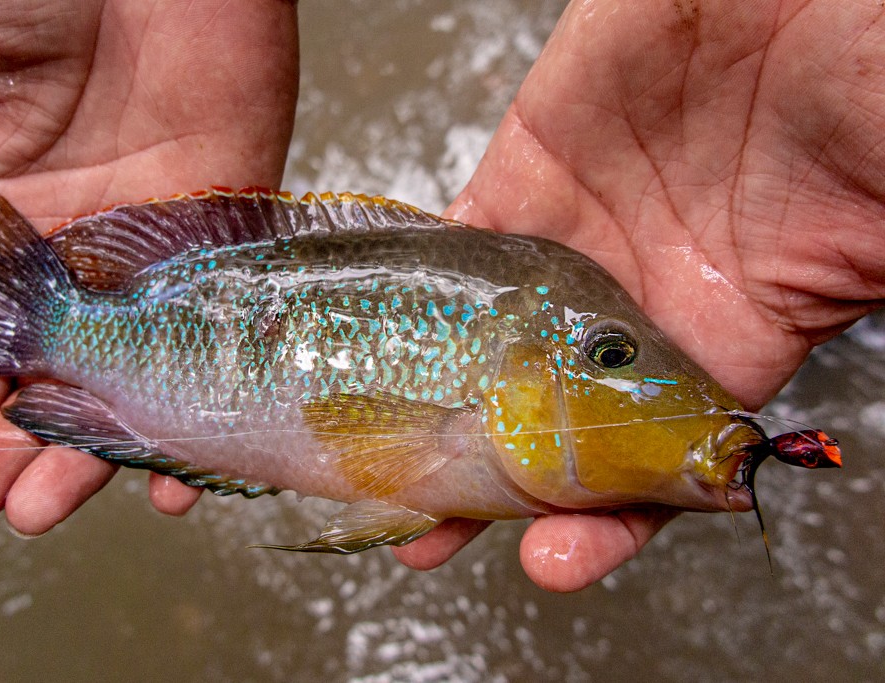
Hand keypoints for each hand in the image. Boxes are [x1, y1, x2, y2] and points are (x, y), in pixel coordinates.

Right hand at [0, 0, 298, 541]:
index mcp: (6, 205)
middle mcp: (86, 241)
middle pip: (51, 376)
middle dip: (9, 455)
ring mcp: (163, 241)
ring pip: (134, 374)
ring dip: (91, 451)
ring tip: (43, 516)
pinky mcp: (236, 223)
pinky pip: (227, 334)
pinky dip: (210, 404)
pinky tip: (180, 472)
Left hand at [395, 0, 884, 590]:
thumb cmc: (859, 72)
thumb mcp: (881, 211)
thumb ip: (859, 289)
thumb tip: (826, 412)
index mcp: (732, 333)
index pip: (658, 462)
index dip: (609, 519)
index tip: (556, 561)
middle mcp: (640, 304)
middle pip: (549, 423)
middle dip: (489, 486)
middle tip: (430, 537)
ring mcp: (577, 241)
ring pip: (484, 350)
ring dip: (427, 410)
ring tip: (370, 465)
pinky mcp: (529, 171)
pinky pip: (455, 246)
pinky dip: (411, 293)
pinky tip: (372, 340)